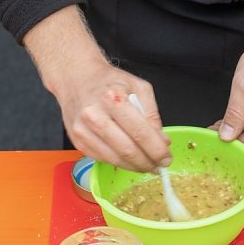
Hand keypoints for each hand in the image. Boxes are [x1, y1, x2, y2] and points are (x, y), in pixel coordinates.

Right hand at [23, 6, 170, 171]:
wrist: (77, 78)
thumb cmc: (110, 81)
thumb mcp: (138, 87)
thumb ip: (152, 114)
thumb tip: (162, 141)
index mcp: (113, 98)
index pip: (140, 132)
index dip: (156, 150)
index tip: (166, 158)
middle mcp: (94, 115)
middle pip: (127, 150)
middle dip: (147, 162)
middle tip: (159, 166)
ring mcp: (83, 131)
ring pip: (115, 159)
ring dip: (135, 166)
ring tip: (147, 165)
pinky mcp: (78, 141)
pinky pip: (103, 159)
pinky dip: (120, 162)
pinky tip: (129, 160)